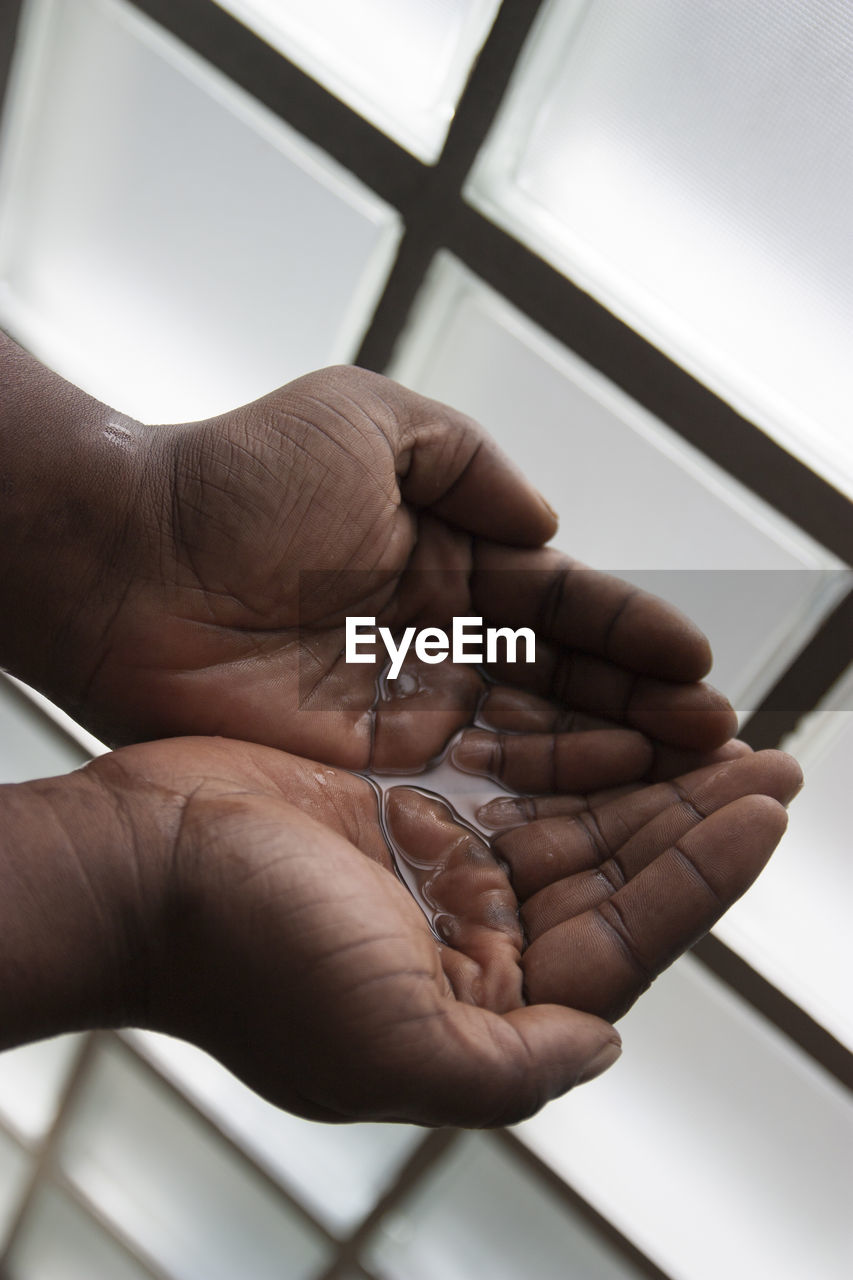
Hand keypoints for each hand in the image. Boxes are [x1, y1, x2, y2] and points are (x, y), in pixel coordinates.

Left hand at [3, 361, 734, 762]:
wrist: (125, 560)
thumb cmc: (236, 478)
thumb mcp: (370, 423)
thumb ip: (470, 464)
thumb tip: (547, 528)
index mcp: (444, 558)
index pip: (559, 603)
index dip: (629, 631)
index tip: (696, 662)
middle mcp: (437, 640)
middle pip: (561, 680)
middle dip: (640, 707)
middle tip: (717, 739)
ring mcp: (406, 709)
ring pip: (529, 740)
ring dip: (609, 758)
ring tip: (689, 777)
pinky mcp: (367, 766)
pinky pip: (468, 784)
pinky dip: (536, 799)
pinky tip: (601, 811)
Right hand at [84, 736, 796, 1124]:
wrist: (136, 868)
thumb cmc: (246, 960)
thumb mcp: (389, 1048)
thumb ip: (513, 1069)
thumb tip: (606, 1044)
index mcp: (479, 1000)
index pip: (624, 936)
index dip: (702, 875)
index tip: (766, 809)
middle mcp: (468, 933)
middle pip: (611, 869)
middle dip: (693, 815)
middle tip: (770, 758)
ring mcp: (436, 860)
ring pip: (572, 812)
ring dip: (645, 773)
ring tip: (721, 731)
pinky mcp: (402, 795)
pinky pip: (510, 764)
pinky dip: (568, 741)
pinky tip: (618, 713)